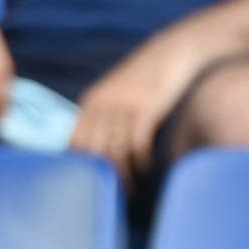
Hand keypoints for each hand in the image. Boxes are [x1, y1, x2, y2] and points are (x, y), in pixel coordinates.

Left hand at [69, 34, 200, 185]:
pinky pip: (137, 143)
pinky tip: (147, 169)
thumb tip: (100, 148)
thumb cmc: (147, 78)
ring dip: (122, 175)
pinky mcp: (146, 107)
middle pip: (92, 149)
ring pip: (114, 150)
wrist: (174, 51)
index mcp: (92, 101)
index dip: (78, 165)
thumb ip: (107, 116)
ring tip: (130, 190)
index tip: (85, 186)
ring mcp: (123, 105)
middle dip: (99, 176)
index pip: (74, 140)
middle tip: (110, 196)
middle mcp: (102, 103)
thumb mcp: (118, 93)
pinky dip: (141, 161)